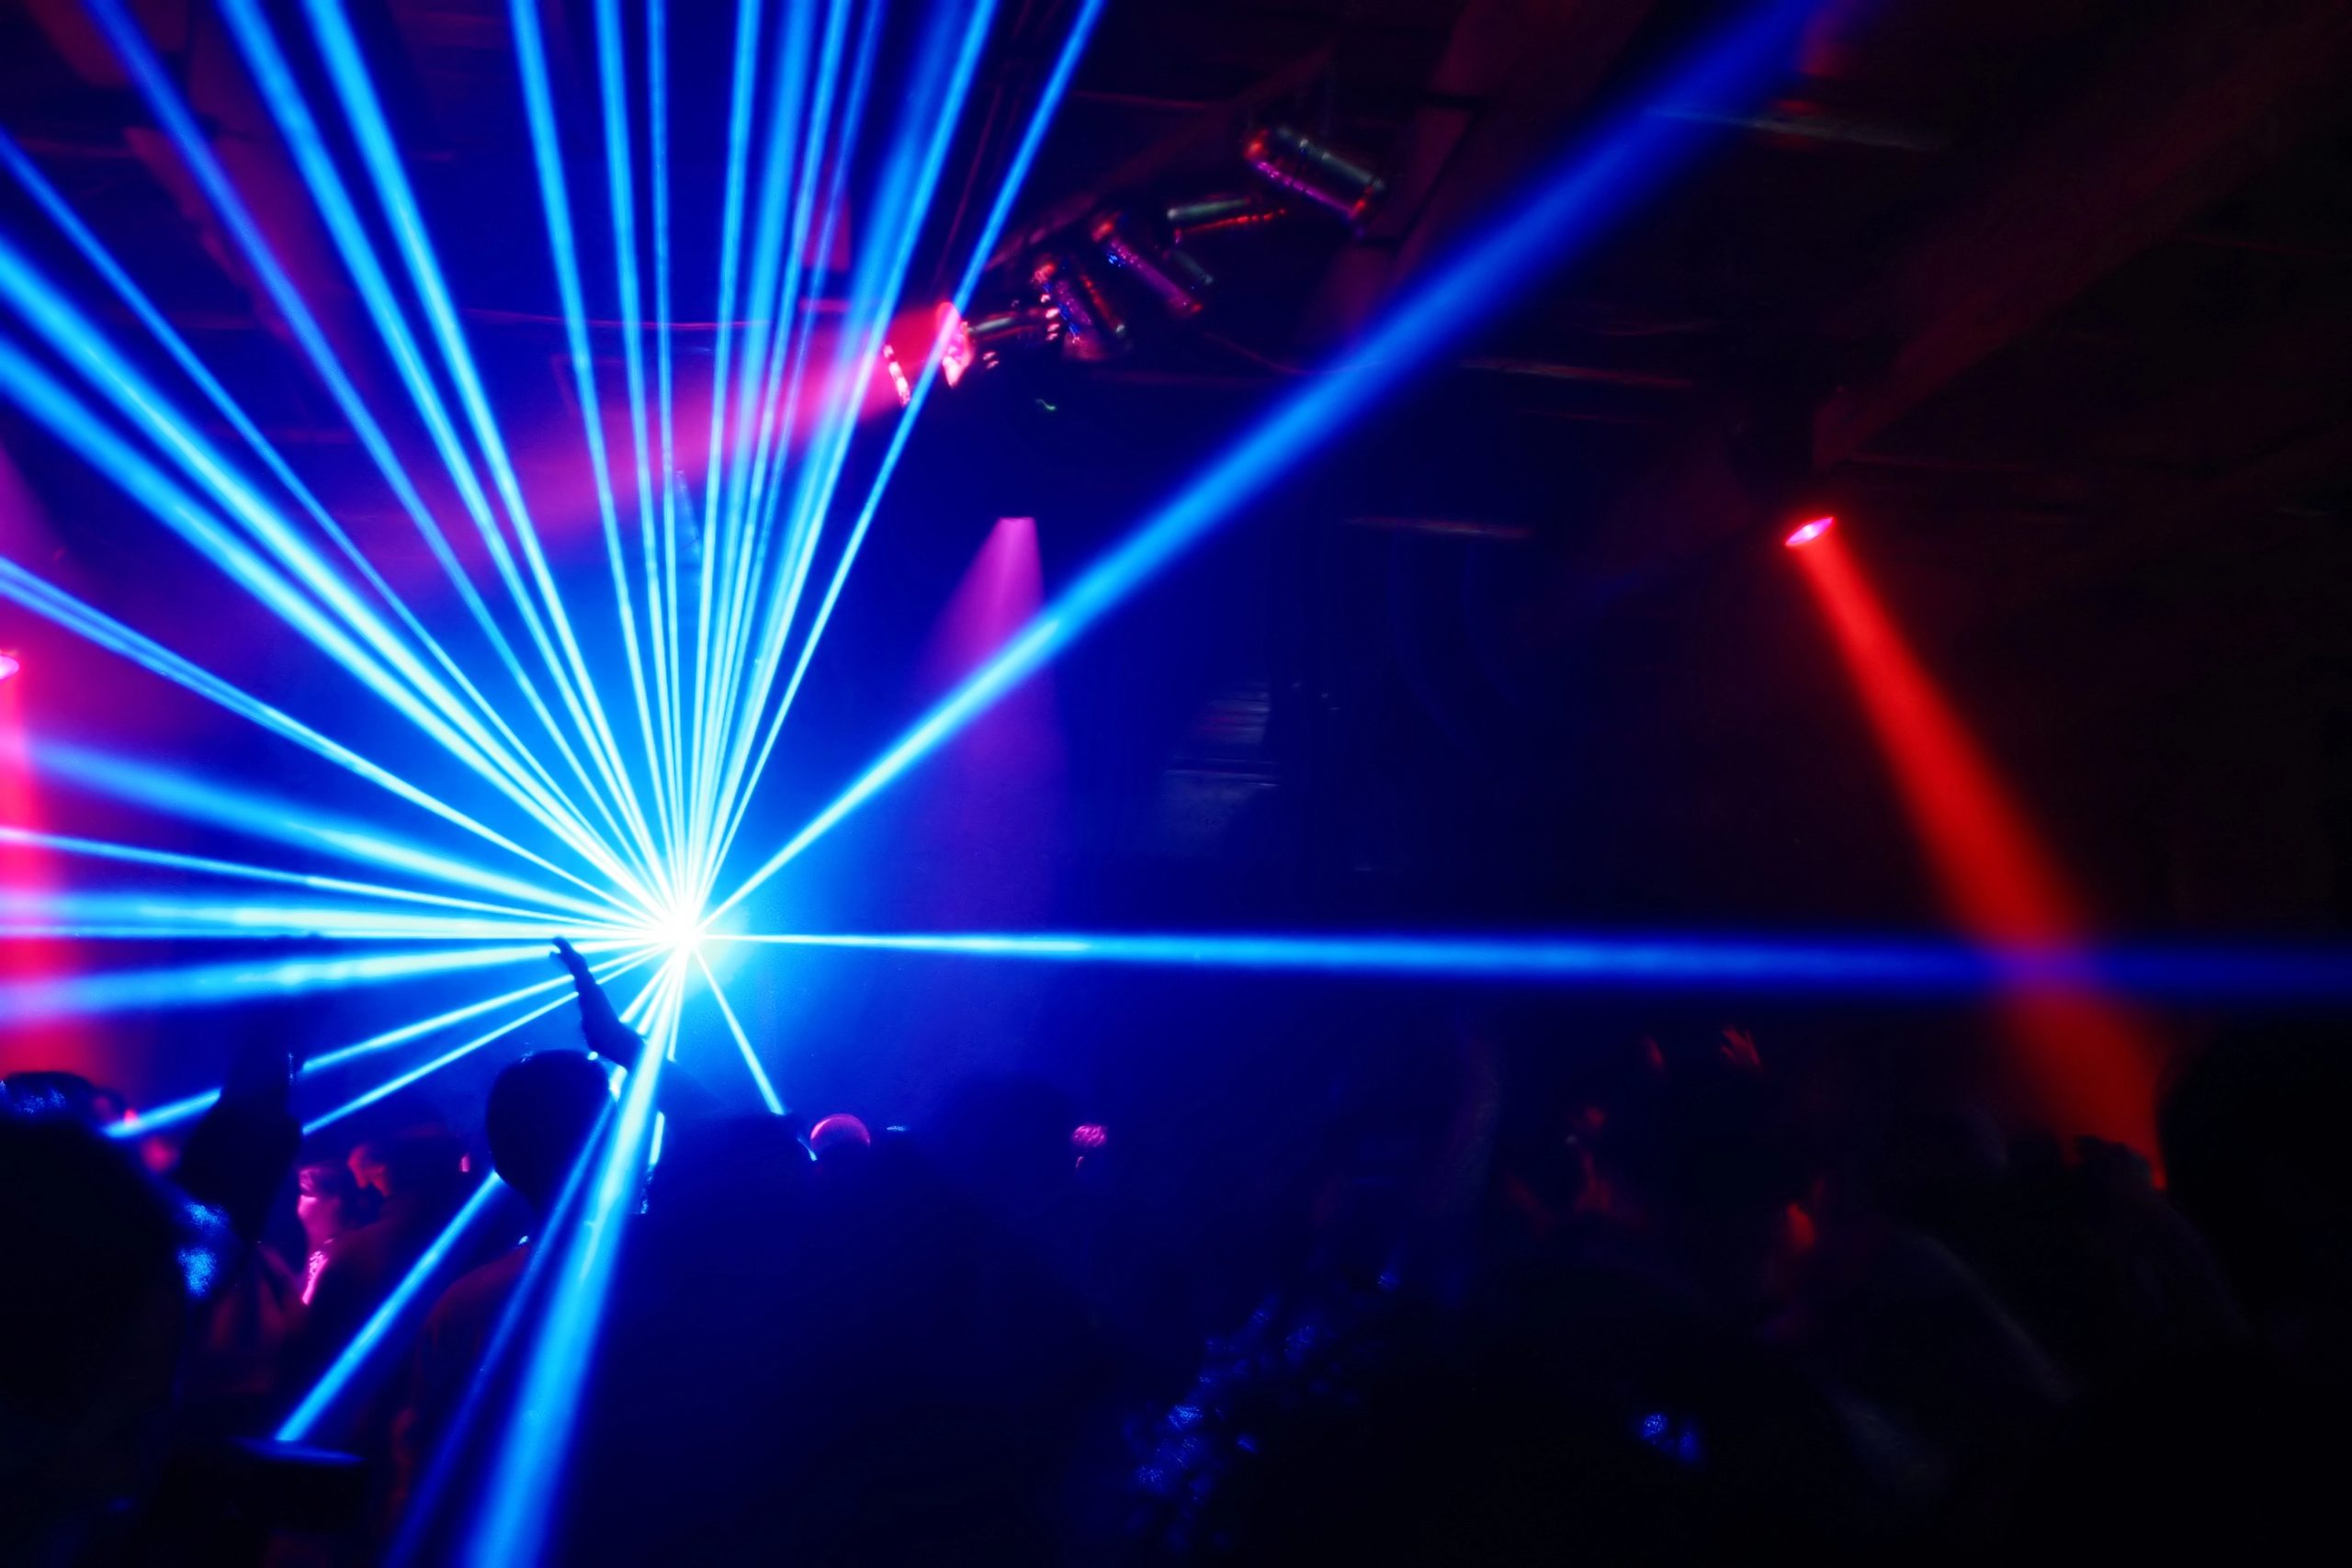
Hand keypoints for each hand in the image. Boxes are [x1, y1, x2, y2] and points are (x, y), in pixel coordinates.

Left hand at [552, 938, 645, 1073]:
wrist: (617, 1042)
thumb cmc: (606, 1041)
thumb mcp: (591, 1032)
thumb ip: (587, 1025)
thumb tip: (584, 1026)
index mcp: (590, 998)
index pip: (577, 978)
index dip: (567, 966)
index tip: (555, 955)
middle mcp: (591, 990)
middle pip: (577, 967)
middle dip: (567, 954)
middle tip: (556, 939)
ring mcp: (591, 988)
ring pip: (577, 965)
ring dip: (567, 951)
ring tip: (557, 938)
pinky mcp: (590, 989)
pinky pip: (578, 970)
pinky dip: (570, 958)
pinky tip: (562, 948)